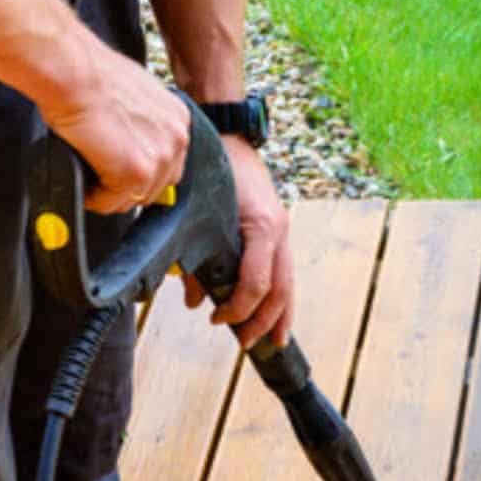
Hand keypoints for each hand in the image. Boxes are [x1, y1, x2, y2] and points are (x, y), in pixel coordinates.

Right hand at [35, 36, 191, 215]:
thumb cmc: (92, 76)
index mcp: (177, 119)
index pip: (168, 165)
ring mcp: (159, 158)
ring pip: (134, 198)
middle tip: (101, 176)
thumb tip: (130, 140)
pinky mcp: (136, 173)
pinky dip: (94, 198)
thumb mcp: (133, 97)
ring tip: (90, 175)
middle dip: (126, 186)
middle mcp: (176, 139)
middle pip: (155, 186)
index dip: (140, 171)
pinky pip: (111, 203)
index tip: (120, 169)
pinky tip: (84, 178)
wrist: (75, 74)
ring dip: (110, 193)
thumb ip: (142, 123)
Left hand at [183, 135, 293, 349]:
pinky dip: (281, 298)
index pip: (255, 284)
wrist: (230, 137)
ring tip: (272, 340)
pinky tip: (277, 316)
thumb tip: (193, 300)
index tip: (217, 320)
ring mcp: (283, 231)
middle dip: (264, 322)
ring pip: (288, 284)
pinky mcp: (280, 230)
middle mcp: (279, 231)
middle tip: (245, 343)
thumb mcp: (199, 215)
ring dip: (280, 316)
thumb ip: (194, 258)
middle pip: (280, 291)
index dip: (237, 309)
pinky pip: (284, 272)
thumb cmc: (212, 172)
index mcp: (262, 228)